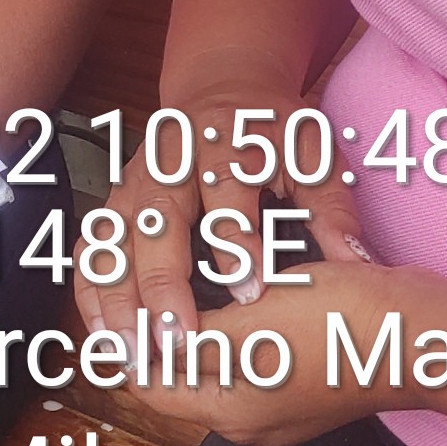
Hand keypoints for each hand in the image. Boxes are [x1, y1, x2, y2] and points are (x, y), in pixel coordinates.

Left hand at [83, 258, 423, 445]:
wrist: (421, 330)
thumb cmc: (344, 327)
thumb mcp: (249, 330)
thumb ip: (190, 340)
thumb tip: (140, 346)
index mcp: (232, 412)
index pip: (151, 385)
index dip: (126, 345)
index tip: (109, 305)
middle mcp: (253, 415)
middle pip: (182, 376)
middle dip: (161, 335)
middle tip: (141, 286)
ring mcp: (285, 400)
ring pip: (219, 360)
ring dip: (198, 327)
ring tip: (181, 283)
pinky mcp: (311, 376)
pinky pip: (256, 351)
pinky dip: (237, 326)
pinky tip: (236, 289)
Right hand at [84, 88, 373, 347]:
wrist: (226, 92)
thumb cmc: (275, 134)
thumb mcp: (314, 157)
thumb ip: (333, 209)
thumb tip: (355, 263)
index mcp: (227, 142)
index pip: (226, 196)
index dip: (237, 245)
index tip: (250, 292)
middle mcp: (172, 159)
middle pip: (157, 220)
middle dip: (163, 283)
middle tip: (178, 341)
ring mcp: (135, 179)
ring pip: (114, 237)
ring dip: (118, 297)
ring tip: (133, 353)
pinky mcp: (116, 199)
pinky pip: (92, 246)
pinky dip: (91, 291)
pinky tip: (104, 333)